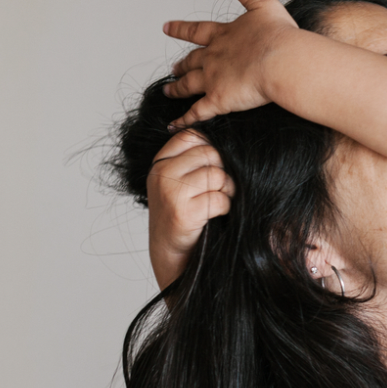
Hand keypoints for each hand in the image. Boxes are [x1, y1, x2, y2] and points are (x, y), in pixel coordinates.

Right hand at [146, 129, 234, 289]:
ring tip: (216, 202)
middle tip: (219, 188)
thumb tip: (226, 137)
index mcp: (160, 162)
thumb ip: (191, 158)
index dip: (210, 147)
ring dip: (226, 190)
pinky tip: (214, 215)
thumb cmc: (181, 212)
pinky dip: (225, 207)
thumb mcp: (176, 180)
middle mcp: (162, 174)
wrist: (169, 252)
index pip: (191, 135)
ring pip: (217, 175)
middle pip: (210, 154)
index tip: (213, 165)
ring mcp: (171, 192)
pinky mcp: (183, 213)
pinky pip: (220, 198)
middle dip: (222, 170)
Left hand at [163, 0, 298, 126]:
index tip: (166, 28)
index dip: (180, 29)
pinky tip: (174, 123)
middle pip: (191, 61)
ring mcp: (213, 79)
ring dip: (177, 88)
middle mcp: (213, 56)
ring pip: (188, 85)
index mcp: (224, 35)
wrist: (283, 60)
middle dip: (181, 64)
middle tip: (173, 68)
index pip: (196, 31)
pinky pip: (197, 112)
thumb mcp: (264, 4)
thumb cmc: (279, 35)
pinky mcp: (219, 100)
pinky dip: (185, 119)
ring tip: (169, 91)